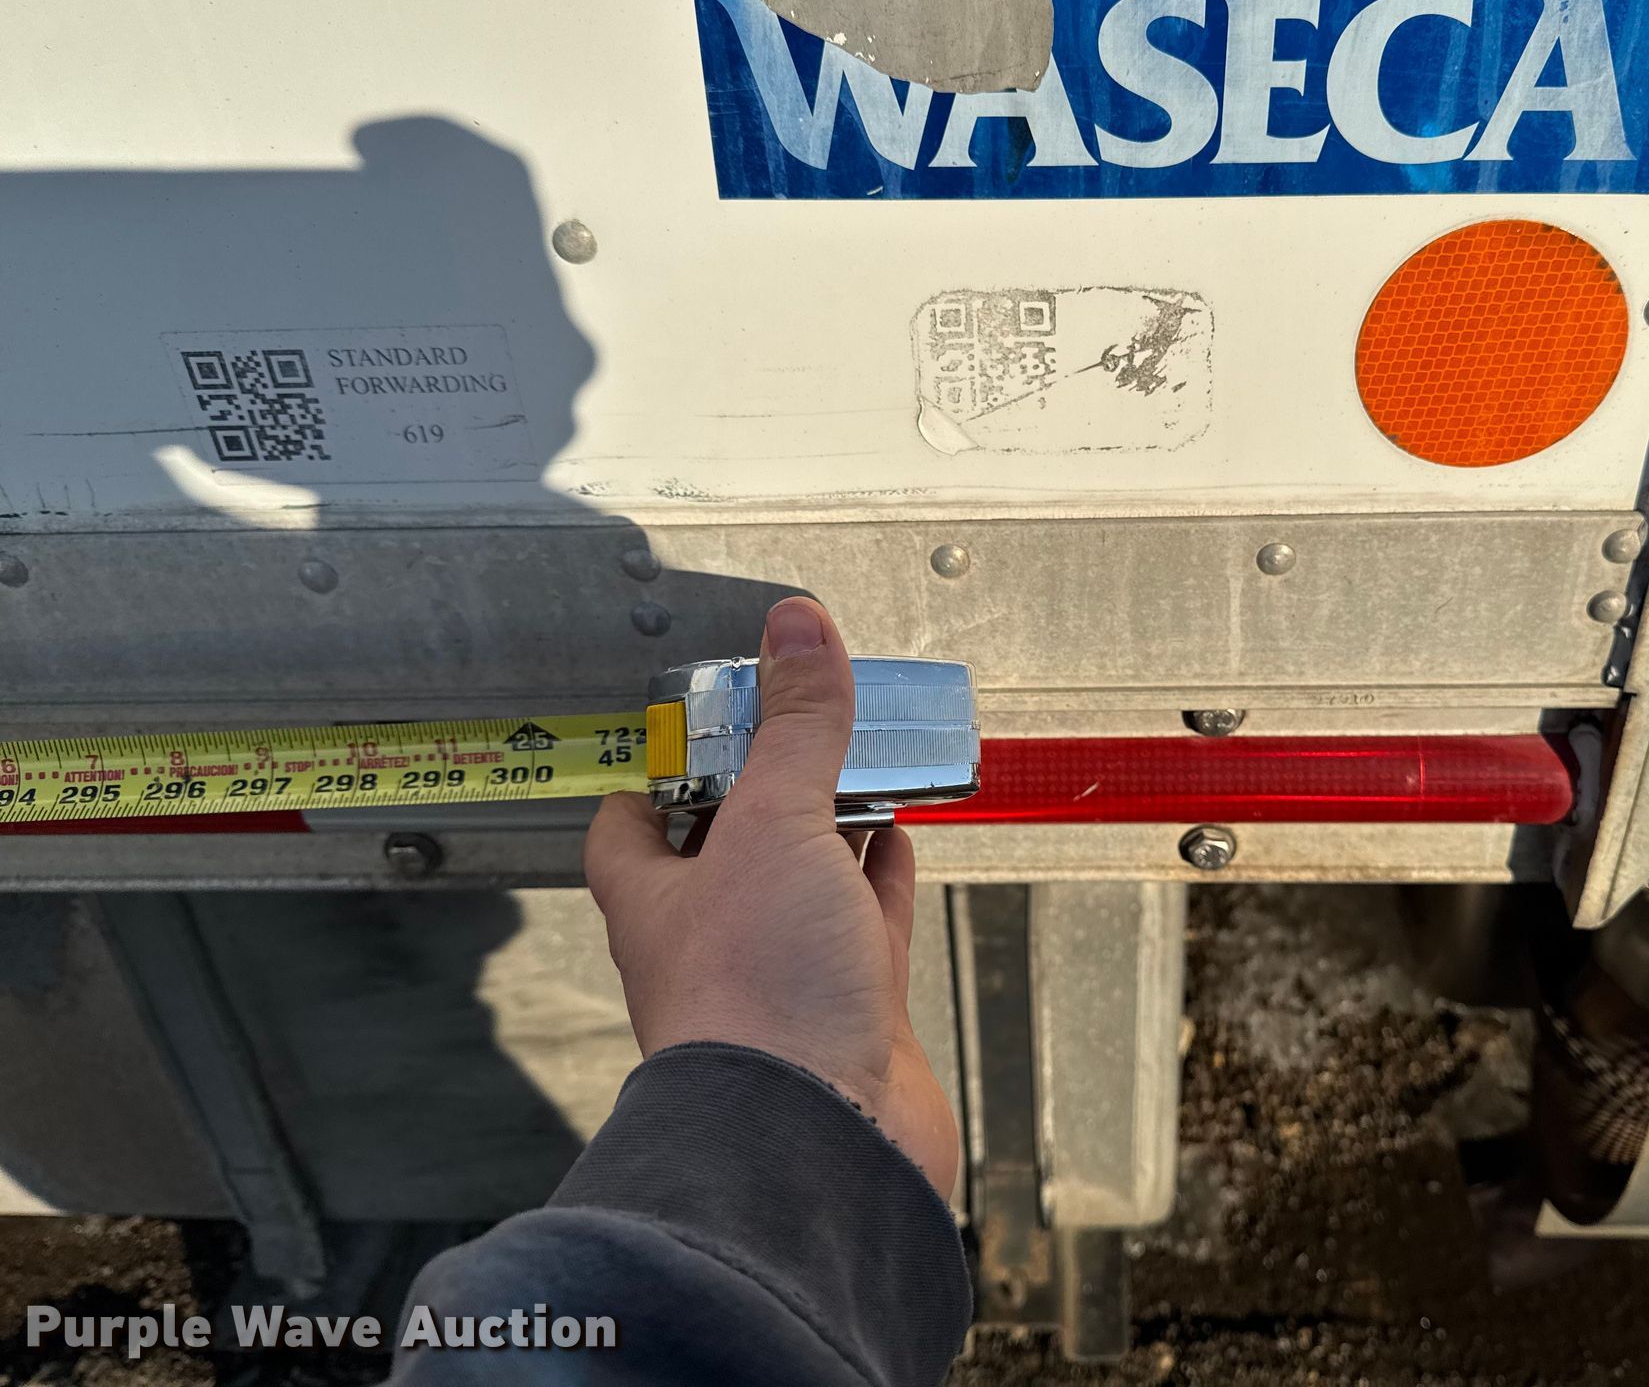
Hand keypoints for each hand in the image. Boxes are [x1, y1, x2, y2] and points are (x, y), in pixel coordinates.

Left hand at [582, 597, 959, 1197]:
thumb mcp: (773, 824)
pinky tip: (895, 844)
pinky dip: (880, 878)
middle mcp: (712, 936)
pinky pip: (863, 925)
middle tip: (801, 723)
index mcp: (657, 895)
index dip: (660, 763)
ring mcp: (782, 974)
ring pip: (802, 880)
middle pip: (730, 842)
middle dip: (766, 784)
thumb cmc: (755, 1003)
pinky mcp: (850, 1009)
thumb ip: (795, 725)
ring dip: (830, 824)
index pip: (633, 818)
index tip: (700, 713)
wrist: (820, 1139)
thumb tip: (795, 630)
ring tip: (860, 764)